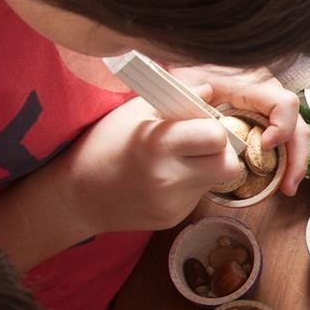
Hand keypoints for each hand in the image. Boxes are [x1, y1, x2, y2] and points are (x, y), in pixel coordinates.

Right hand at [62, 94, 243, 235]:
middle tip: (204, 146)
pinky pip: (197, 196)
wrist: (79, 195)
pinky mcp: (173, 219)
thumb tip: (210, 90)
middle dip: (223, 153)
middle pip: (230, 167)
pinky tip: (165, 179)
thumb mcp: (135, 112)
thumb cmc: (105, 144)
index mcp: (159, 144)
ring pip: (215, 181)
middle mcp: (169, 178)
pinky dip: (189, 184)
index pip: (217, 138)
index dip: (216, 129)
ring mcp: (173, 204)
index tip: (203, 125)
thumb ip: (177, 100)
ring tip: (178, 161)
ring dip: (205, 168)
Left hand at [168, 65, 309, 193]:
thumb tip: (204, 93)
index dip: (281, 126)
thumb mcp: (185, 81)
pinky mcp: (267, 124)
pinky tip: (281, 183)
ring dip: (295, 165)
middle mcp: (268, 96)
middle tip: (287, 186)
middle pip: (297, 125)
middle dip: (296, 158)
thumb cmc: (189, 80)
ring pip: (296, 137)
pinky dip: (286, 164)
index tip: (265, 147)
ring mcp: (270, 111)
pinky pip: (286, 143)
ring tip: (287, 190)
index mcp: (252, 84)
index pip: (283, 103)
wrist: (187, 84)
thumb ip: (190, 89)